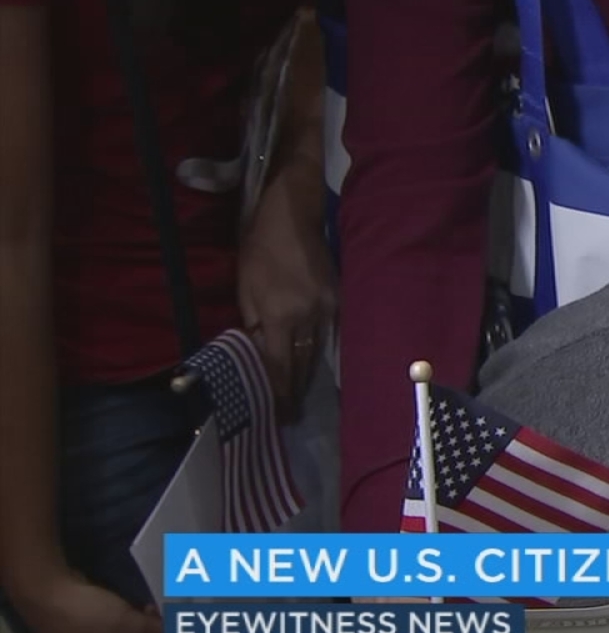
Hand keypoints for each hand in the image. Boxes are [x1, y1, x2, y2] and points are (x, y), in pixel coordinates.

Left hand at [238, 154, 334, 419]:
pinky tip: (318, 363)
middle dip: (295, 390)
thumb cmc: (260, 249)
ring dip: (308, 375)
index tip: (277, 413)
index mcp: (280, 315)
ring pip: (319, 352)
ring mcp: (329, 309)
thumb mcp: (245, 287)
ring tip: (301, 395)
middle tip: (289, 414)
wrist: (293, 218)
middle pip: (303, 364)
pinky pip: (330, 333)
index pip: (280, 365)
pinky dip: (322, 351)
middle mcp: (308, 317)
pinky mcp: (339, 300)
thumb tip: (260, 352)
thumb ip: (253, 323)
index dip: (279, 392)